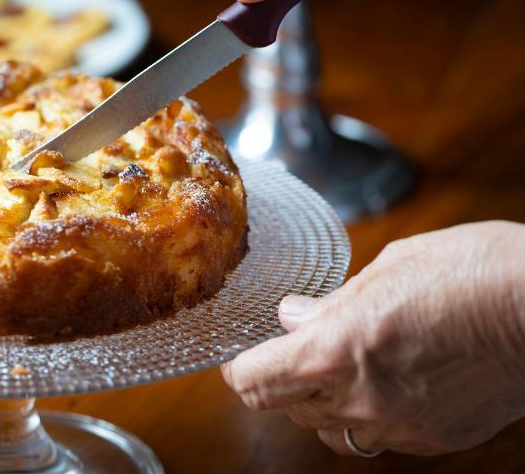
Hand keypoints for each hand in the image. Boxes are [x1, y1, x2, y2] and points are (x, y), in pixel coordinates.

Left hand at [222, 222, 524, 455]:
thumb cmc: (469, 271)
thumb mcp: (389, 267)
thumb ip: (333, 301)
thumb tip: (294, 316)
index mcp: (336, 350)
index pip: (257, 381)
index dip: (239, 369)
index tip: (239, 357)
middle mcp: (360, 399)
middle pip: (287, 410)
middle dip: (277, 382)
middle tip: (286, 352)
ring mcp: (399, 427)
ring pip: (331, 430)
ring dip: (319, 401)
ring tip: (336, 363)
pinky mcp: (432, 440)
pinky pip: (379, 436)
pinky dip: (366, 412)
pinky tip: (383, 378)